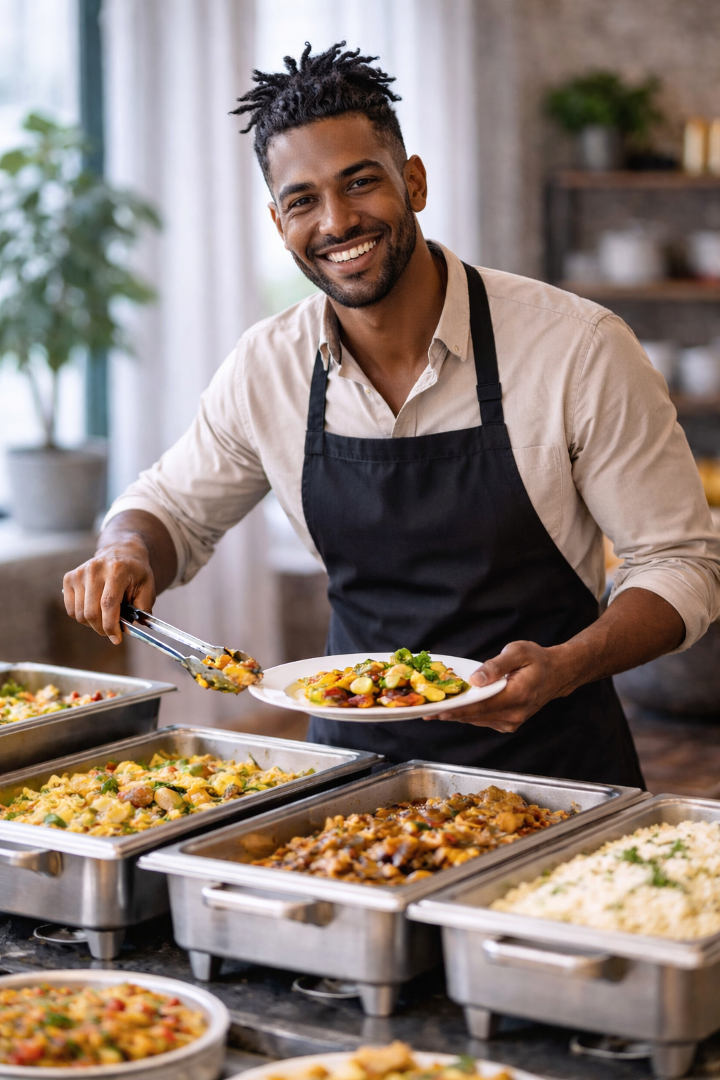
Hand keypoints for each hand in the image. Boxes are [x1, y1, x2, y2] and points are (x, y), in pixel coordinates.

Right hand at [63, 537, 156, 644]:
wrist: (120, 551)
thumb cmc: (135, 572)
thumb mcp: (148, 586)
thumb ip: (142, 608)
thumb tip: (130, 628)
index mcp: (117, 570)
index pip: (108, 603)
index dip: (111, 625)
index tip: (116, 639)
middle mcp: (95, 569)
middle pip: (92, 612)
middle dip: (102, 628)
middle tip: (112, 631)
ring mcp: (80, 573)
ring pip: (80, 614)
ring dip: (92, 624)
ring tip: (105, 618)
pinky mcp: (69, 578)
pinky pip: (71, 609)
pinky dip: (82, 616)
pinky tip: (94, 609)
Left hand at [423, 640, 565, 732]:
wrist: (556, 674)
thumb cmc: (536, 660)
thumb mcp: (518, 652)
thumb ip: (496, 665)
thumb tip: (476, 679)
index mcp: (517, 695)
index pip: (480, 705)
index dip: (456, 708)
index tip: (436, 709)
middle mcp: (514, 714)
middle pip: (474, 716)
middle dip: (448, 713)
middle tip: (424, 709)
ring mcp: (511, 722)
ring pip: (476, 720)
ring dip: (455, 715)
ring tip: (432, 709)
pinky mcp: (508, 724)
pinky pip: (482, 720)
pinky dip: (466, 714)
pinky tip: (452, 708)